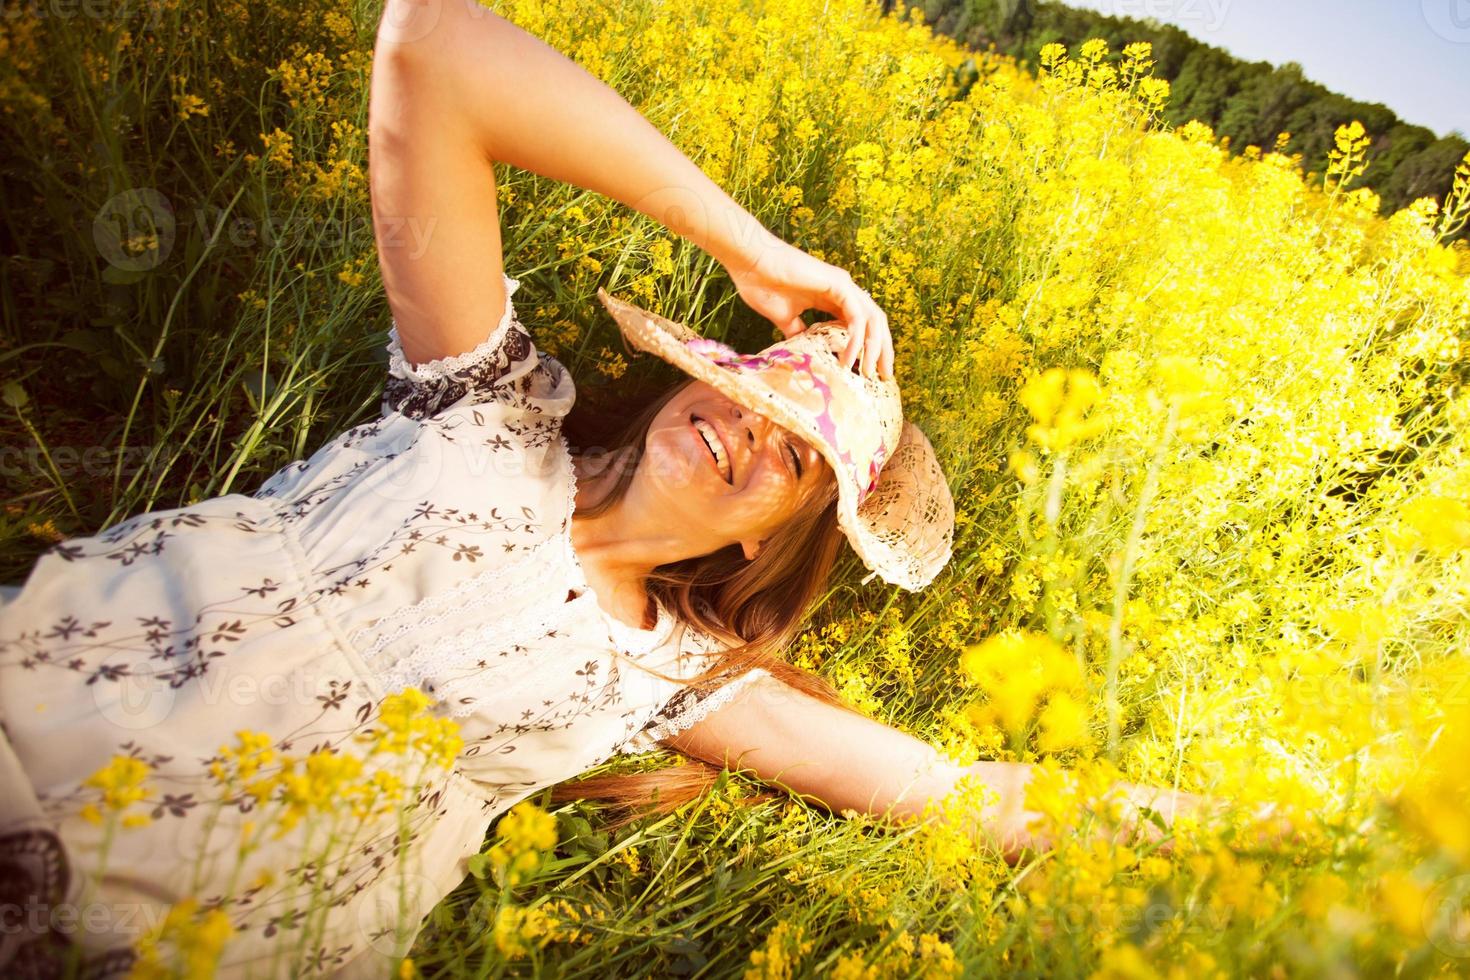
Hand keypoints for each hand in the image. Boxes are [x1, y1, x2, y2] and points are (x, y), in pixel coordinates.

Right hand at [723, 238, 894, 380]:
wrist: (749, 262)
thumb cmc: (762, 284)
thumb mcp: (784, 317)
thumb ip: (797, 332)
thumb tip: (802, 350)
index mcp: (833, 298)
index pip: (862, 325)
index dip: (869, 348)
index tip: (868, 373)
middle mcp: (844, 291)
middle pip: (875, 323)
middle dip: (882, 351)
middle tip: (884, 377)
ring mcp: (843, 286)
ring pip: (872, 320)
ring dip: (874, 348)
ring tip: (868, 372)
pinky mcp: (838, 284)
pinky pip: (856, 316)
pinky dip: (856, 338)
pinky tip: (850, 357)